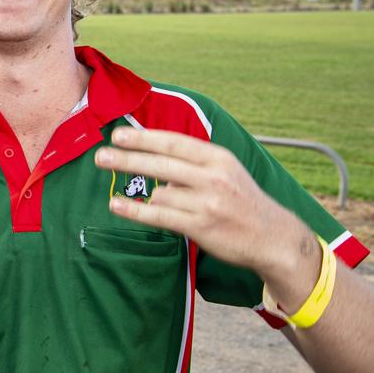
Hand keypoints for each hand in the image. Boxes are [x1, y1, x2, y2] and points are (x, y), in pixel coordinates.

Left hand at [94, 127, 313, 275]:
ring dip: (149, 196)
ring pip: (160, 192)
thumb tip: (150, 153)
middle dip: (127, 158)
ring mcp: (208, 203)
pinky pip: (159, 215)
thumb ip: (193, 161)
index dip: (144, 138)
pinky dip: (135, 211)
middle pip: (161, 164)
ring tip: (142, 198)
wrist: (273, 237)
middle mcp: (214, 177)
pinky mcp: (201, 226)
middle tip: (100, 156)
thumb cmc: (242, 201)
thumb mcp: (226, 170)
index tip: (119, 135)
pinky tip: (116, 206)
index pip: (174, 142)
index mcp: (219, 158)